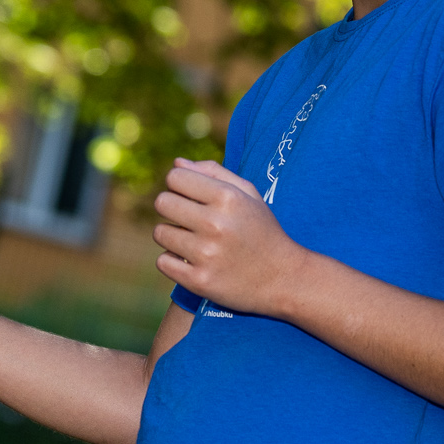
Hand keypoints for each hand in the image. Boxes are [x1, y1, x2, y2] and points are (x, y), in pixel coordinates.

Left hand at [151, 158, 308, 316]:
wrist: (284, 279)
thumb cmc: (262, 231)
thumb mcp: (249, 195)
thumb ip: (213, 173)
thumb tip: (177, 163)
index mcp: (228, 198)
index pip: (175, 177)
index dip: (180, 185)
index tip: (192, 197)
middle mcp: (215, 224)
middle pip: (162, 202)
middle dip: (173, 209)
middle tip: (190, 220)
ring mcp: (206, 254)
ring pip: (160, 233)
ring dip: (173, 236)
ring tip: (195, 242)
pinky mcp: (199, 281)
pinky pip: (163, 262)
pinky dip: (174, 262)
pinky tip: (193, 261)